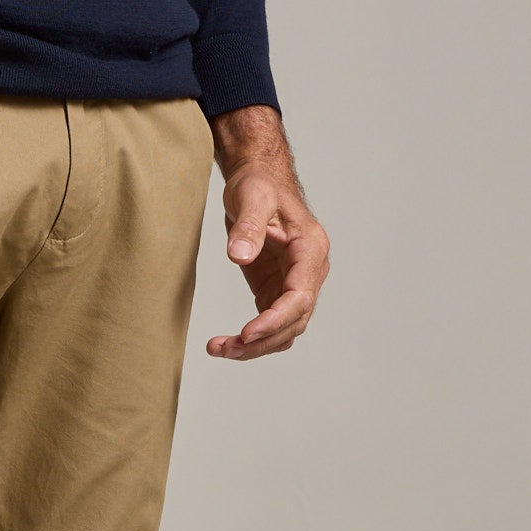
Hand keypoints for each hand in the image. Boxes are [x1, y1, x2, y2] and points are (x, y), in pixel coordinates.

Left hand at [205, 106, 329, 359]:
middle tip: (226, 348)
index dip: (275, 319)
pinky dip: (254, 339)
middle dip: (262, 340)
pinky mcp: (277, 289)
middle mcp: (309, 271)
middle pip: (294, 320)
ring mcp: (294, 283)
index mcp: (309, 249)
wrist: (258, 180)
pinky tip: (229, 344)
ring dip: (257, 346)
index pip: (300, 296)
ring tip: (221, 350)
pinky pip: (272, 324)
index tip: (247, 333)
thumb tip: (238, 254)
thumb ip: (248, 226)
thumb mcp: (251, 197)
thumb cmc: (259, 184)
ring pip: (285, 329)